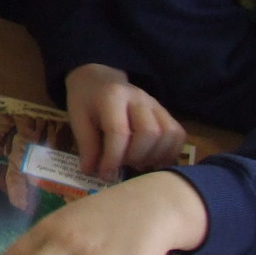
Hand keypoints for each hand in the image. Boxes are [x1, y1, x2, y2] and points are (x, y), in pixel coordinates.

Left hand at [65, 62, 187, 180]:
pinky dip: (170, 152)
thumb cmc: (86, 100)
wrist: (100, 80)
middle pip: (149, 132)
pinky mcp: (165, 112)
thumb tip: (91, 172)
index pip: (119, 131)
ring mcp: (155, 104)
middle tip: (122, 165)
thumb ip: (86, 144)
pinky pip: (178, 133)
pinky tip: (153, 160)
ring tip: (137, 163)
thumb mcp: (77, 118)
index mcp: (112, 96)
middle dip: (135, 157)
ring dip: (154, 156)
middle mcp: (138, 98)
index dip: (113, 158)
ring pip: (168, 134)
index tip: (105, 174)